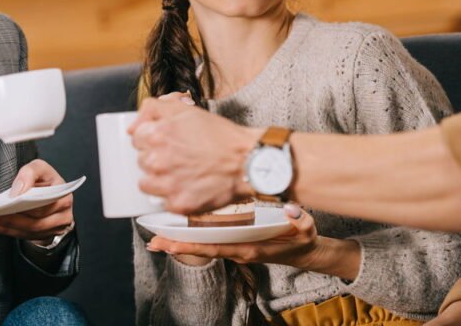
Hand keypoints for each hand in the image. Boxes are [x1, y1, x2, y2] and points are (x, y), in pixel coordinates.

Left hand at [0, 159, 74, 242]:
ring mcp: (57, 227)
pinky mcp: (47, 235)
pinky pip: (27, 236)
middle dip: (12, 219)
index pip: (45, 203)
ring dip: (8, 227)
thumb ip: (29, 173)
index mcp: (63, 193)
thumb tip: (17, 192)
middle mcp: (64, 213)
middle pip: (37, 221)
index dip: (27, 204)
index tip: (9, 201)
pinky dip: (9, 232)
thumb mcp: (39, 168)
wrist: (50, 193)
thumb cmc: (45, 180)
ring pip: (31, 231)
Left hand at [129, 96, 259, 214]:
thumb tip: (131, 126)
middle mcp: (157, 161)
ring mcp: (167, 185)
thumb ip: (153, 109)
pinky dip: (175, 196)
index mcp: (158, 135)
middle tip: (180, 156)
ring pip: (147, 184)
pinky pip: (163, 202)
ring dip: (160, 179)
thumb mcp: (187, 110)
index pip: (137, 138)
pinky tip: (190, 186)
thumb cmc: (221, 137)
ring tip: (183, 173)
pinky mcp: (178, 204)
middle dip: (157, 158)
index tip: (168, 142)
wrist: (248, 161)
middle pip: (142, 161)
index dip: (154, 138)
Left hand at [146, 204, 360, 279]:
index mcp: (249, 248)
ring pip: (203, 245)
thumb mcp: (306, 228)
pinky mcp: (235, 242)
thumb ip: (300, 219)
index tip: (171, 244)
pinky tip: (177, 233)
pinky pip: (209, 240)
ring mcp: (235, 247)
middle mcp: (237, 249)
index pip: (215, 248)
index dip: (192, 246)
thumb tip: (291, 209)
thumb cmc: (302, 239)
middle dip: (177, 246)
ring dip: (180, 242)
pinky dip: (192, 238)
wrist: (304, 251)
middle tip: (153, 242)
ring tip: (157, 238)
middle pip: (201, 249)